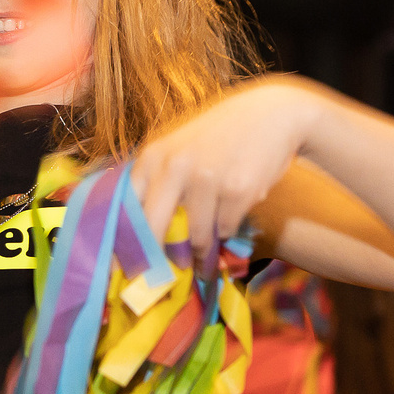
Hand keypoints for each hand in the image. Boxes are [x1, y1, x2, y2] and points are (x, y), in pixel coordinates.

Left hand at [131, 78, 318, 266]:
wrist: (271, 114)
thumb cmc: (219, 136)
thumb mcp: (178, 148)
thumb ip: (157, 182)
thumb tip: (141, 236)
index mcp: (153, 156)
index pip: (126, 208)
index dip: (124, 242)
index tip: (122, 270)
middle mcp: (174, 166)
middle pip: (153, 230)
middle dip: (157, 261)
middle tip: (161, 279)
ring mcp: (206, 179)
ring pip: (195, 237)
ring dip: (201, 255)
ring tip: (203, 265)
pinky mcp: (237, 191)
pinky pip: (225, 230)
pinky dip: (227, 233)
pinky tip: (230, 223)